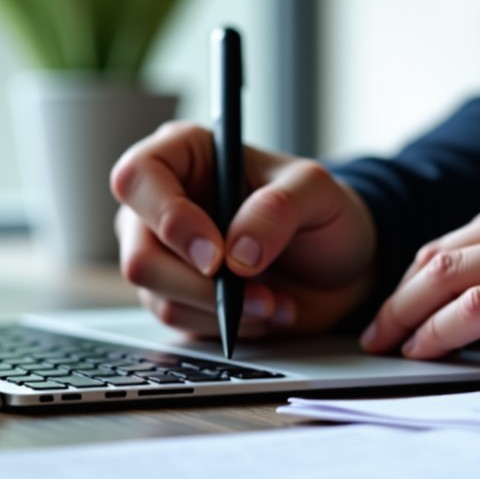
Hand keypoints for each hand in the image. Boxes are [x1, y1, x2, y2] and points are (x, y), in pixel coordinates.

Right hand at [111, 122, 376, 338]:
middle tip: (255, 290)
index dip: (168, 219)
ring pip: (157, 296)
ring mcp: (165, 252)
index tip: (216, 255)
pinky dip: (229, 325)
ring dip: (223, 309)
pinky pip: (182, 321)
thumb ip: (278, 209)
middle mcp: (163, 202)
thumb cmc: (322, 214)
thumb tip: (237, 253)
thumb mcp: (316, 193)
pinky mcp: (177, 295)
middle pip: (139, 254)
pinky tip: (267, 310)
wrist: (341, 268)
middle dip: (199, 284)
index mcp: (185, 153)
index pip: (138, 177)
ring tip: (274, 300)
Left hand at [360, 165, 479, 382]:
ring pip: (447, 274)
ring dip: (406, 314)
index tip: (402, 304)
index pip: (462, 234)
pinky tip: (424, 350)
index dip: (422, 275)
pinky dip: (438, 331)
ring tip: (386, 345)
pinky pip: (477, 307)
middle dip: (400, 295)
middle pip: (442, 251)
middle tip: (377, 329)